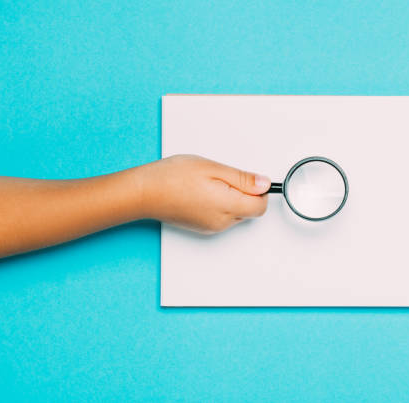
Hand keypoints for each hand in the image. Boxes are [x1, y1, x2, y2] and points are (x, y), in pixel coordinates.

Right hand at [139, 155, 270, 233]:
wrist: (143, 192)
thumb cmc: (172, 177)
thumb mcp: (213, 168)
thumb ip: (243, 179)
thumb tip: (265, 185)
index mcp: (228, 207)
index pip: (261, 207)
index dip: (259, 191)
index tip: (248, 179)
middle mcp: (222, 222)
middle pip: (249, 211)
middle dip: (244, 194)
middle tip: (223, 177)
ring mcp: (211, 227)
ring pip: (236, 214)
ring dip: (231, 199)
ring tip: (209, 183)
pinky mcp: (202, 227)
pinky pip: (221, 217)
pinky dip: (219, 204)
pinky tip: (202, 192)